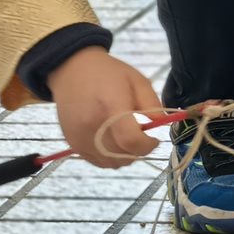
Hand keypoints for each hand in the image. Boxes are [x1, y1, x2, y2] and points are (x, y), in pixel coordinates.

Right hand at [45, 48, 165, 168]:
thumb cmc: (107, 73)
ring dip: (125, 156)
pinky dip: (110, 158)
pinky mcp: (73, 144)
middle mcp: (92, 125)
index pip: (130, 140)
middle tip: (141, 136)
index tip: (154, 138)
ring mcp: (80, 137)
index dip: (147, 145)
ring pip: (112, 163)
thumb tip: (162, 124)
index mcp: (111, 105)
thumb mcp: (136, 80)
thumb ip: (152, 103)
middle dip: (139, 151)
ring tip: (127, 138)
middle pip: (123, 155)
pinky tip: (113, 142)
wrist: (71, 70)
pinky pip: (98, 162)